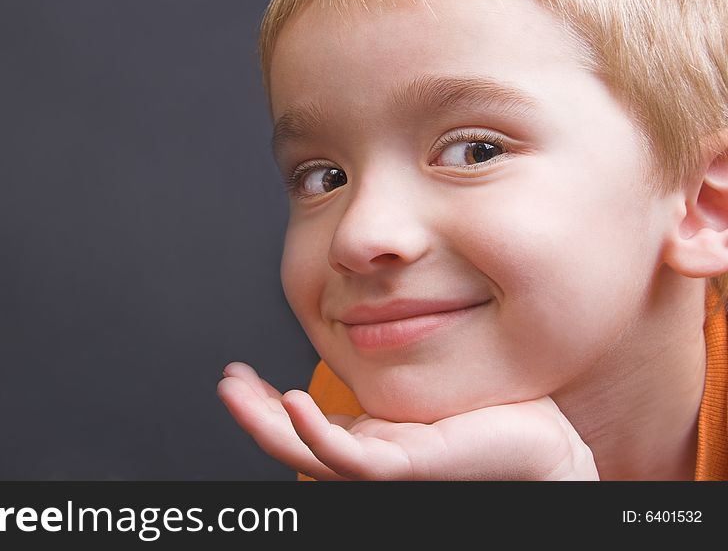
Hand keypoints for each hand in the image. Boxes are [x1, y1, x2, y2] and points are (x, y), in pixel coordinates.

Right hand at [217, 362, 598, 479]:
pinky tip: (294, 406)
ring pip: (311, 455)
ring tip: (236, 393)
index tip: (241, 373)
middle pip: (295, 442)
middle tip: (226, 384)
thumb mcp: (425, 370)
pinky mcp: (411, 466)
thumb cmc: (493, 404)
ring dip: (268, 426)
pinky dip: (317, 437)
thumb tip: (369, 303)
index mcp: (371, 435)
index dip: (267, 404)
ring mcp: (388, 465)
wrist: (544, 438)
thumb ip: (392, 351)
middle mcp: (372, 455)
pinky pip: (353, 459)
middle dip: (253, 414)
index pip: (304, 424)